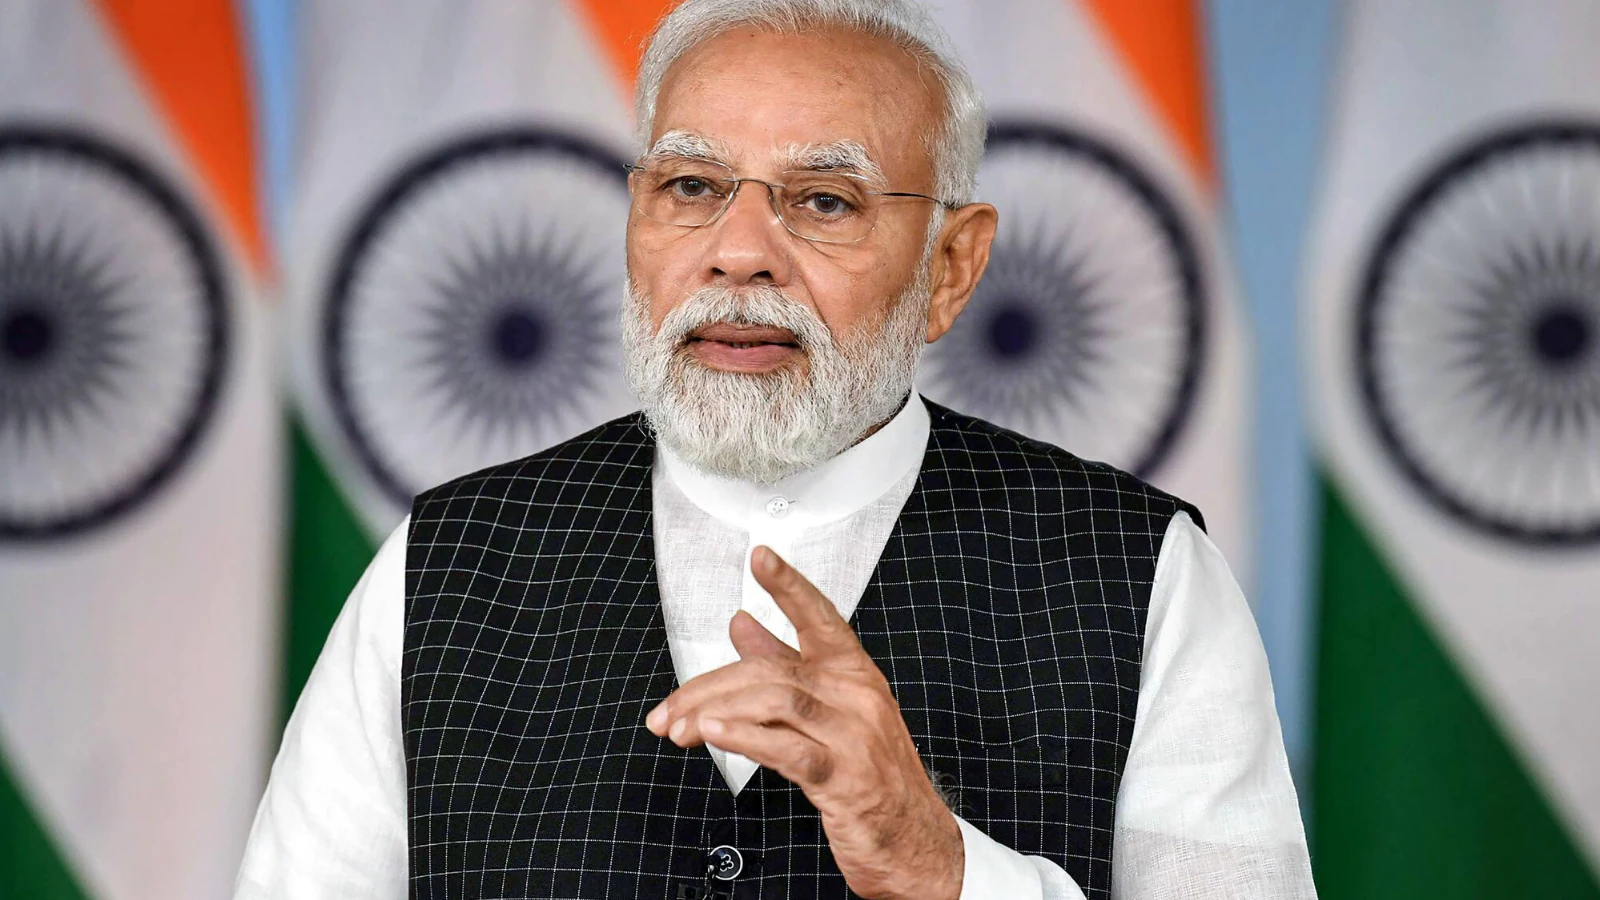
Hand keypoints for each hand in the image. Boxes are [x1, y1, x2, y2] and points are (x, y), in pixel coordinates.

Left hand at [645, 546, 963, 899]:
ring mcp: (855, 736)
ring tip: (678, 730)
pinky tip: (714, 735)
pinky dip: (745, 739)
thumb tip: (742, 625)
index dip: (790, 586)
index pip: (820, 617)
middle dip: (708, 688)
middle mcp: (857, 696)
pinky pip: (788, 749)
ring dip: (715, 714)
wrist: (912, 840)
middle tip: (666, 711)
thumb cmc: (870, 774)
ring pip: (775, 702)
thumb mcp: (829, 713)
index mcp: (854, 674)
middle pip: (772, 671)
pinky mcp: (845, 778)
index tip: (760, 557)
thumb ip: (784, 667)